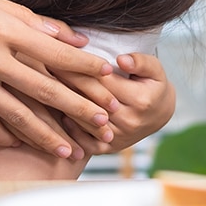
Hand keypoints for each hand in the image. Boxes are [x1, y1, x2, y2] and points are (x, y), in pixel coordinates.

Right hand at [0, 0, 116, 158]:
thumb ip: (29, 20)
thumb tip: (72, 38)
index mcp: (0, 26)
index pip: (53, 51)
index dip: (84, 66)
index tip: (110, 76)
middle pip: (43, 87)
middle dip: (79, 107)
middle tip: (107, 123)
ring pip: (18, 113)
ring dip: (47, 133)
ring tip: (71, 149)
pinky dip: (7, 134)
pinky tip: (25, 144)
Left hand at [56, 53, 175, 155]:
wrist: (159, 114)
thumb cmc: (153, 85)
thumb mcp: (154, 68)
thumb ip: (140, 61)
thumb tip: (121, 60)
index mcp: (140, 99)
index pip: (102, 81)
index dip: (80, 68)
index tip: (59, 56)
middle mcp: (129, 121)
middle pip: (90, 101)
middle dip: (67, 84)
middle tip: (46, 69)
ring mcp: (118, 137)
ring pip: (84, 121)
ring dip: (64, 106)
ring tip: (46, 89)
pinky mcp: (110, 148)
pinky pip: (85, 142)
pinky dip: (70, 130)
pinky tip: (59, 114)